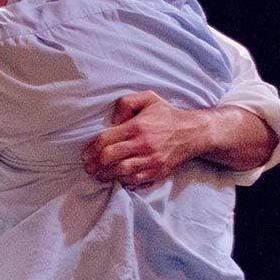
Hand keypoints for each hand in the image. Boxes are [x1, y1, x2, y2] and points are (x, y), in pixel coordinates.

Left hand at [82, 91, 210, 185]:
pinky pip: (135, 180)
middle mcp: (143, 144)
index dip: (92, 149)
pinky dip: (124, 180)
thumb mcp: (148, 98)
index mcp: (137, 126)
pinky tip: (118, 178)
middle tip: (89, 168)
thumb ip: (126, 103)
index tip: (86, 155)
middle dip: (95, 164)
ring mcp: (150, 159)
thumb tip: (112, 120)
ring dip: (106, 175)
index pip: (106, 139)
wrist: (193, 133)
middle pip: (110, 157)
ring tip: (99, 175)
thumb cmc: (167, 115)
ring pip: (121, 171)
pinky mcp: (157, 171)